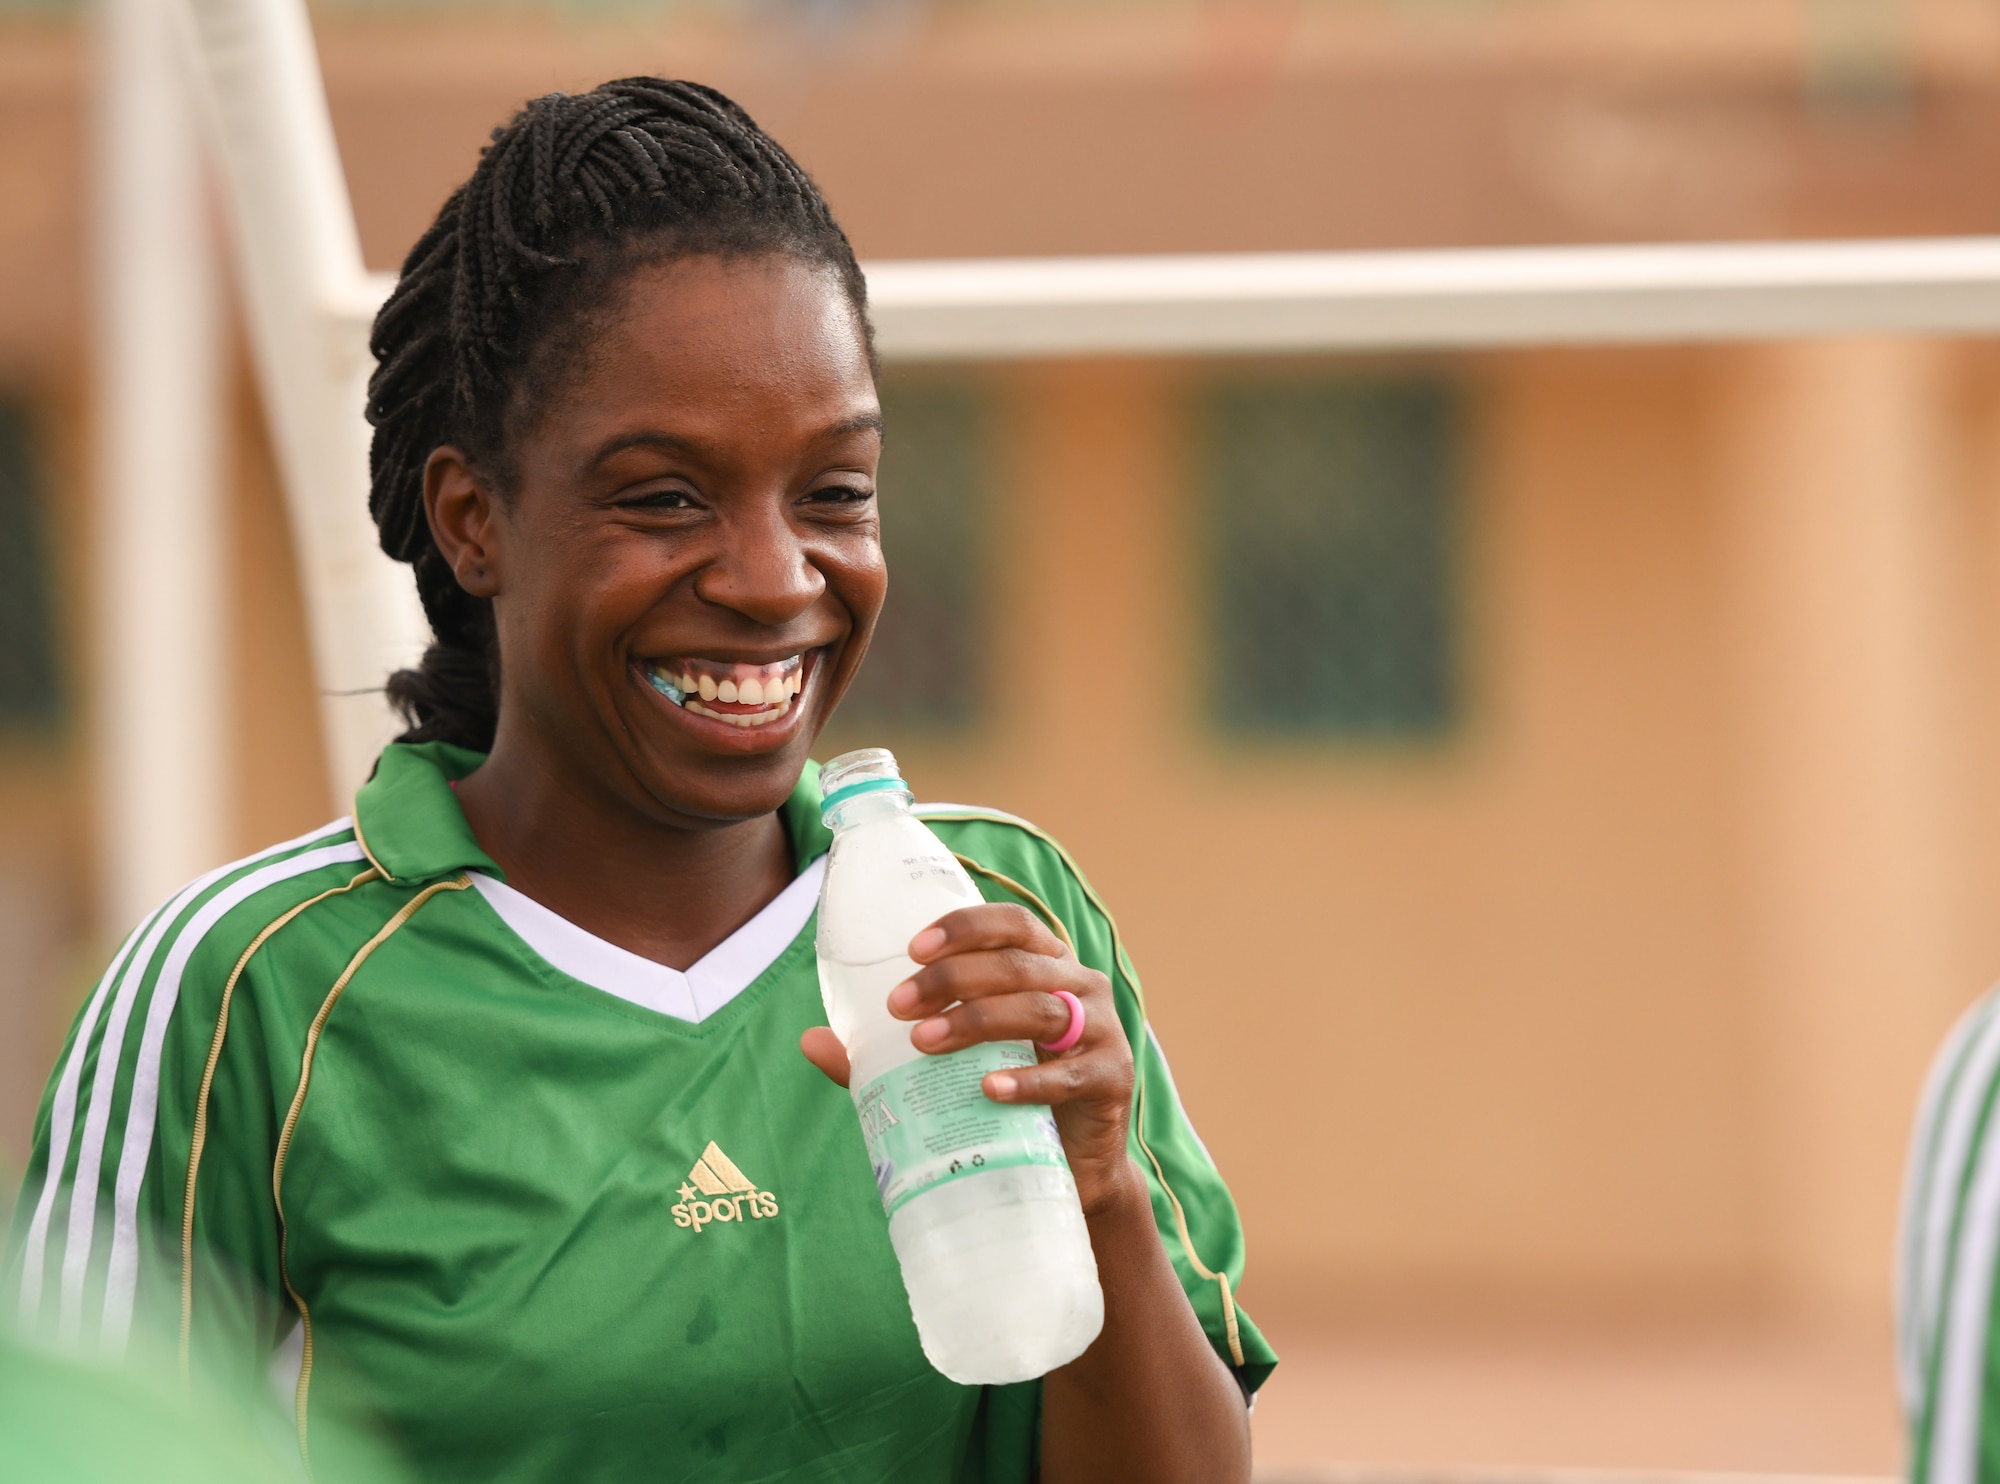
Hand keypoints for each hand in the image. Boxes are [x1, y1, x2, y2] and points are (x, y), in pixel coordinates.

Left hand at [798, 903, 1137, 1213]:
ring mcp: (1102, 1030)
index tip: (910, 948)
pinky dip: (1028, 1080)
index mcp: (1043, 965)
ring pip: (1041, 1009)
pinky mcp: (1112, 1079)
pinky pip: (1070, 1073)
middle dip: (953, 977)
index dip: (964, 927)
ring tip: (924, 1042)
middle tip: (898, 1007)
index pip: (1010, 924)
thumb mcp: (950, 1067)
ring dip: (978, 1021)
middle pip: (1018, 964)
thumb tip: (810, 1042)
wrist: (1070, 1173)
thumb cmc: (1006, 1102)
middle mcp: (1078, 985)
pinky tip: (988, 1088)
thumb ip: (886, 1055)